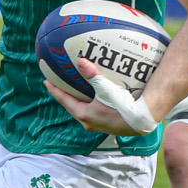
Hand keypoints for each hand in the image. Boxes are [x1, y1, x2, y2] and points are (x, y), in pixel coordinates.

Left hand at [43, 58, 157, 135]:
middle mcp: (88, 122)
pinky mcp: (107, 126)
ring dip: (77, 102)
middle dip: (64, 96)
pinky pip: (93, 114)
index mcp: (84, 114)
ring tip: (75, 92)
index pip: (64, 100)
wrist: (141, 121)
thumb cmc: (122, 106)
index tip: (46, 82)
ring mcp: (98, 125)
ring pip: (82, 111)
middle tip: (58, 86)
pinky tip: (94, 100)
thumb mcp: (105, 89)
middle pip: (71, 107)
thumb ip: (92, 75)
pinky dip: (89, 105)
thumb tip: (80, 61)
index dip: (55, 90)